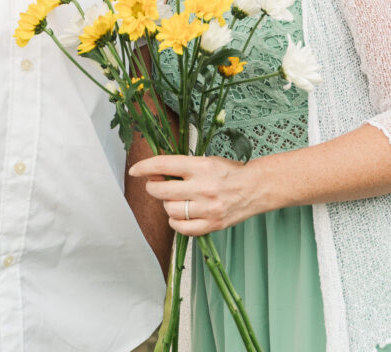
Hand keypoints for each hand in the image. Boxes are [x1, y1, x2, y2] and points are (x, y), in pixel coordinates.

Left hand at [129, 153, 258, 235]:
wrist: (255, 188)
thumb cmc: (228, 172)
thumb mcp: (206, 161)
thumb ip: (182, 167)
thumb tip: (155, 172)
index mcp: (200, 166)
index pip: (164, 165)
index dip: (145, 167)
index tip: (134, 170)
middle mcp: (203, 187)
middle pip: (163, 191)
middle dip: (153, 187)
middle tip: (155, 185)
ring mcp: (208, 209)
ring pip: (171, 210)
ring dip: (166, 205)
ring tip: (173, 199)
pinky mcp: (212, 225)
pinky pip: (183, 228)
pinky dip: (175, 222)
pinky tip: (179, 215)